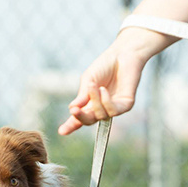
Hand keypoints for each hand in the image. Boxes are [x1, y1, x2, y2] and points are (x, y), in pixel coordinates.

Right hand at [57, 0, 187, 135]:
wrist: (123, 54)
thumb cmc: (105, 65)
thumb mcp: (88, 80)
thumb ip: (82, 95)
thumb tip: (72, 109)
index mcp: (90, 102)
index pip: (80, 117)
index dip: (71, 125)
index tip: (61, 132)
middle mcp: (102, 107)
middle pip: (89, 121)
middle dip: (81, 117)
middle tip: (74, 111)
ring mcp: (114, 107)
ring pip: (101, 115)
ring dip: (95, 102)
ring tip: (94, 86)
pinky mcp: (126, 105)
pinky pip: (113, 111)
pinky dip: (106, 101)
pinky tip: (104, 90)